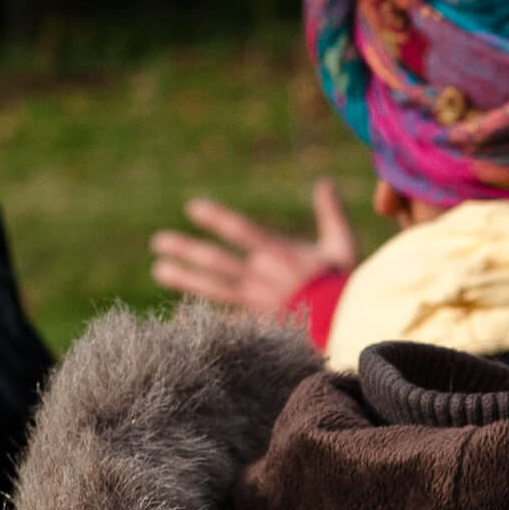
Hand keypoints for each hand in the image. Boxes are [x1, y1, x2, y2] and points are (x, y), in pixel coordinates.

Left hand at [150, 182, 358, 318]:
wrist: (350, 328)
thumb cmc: (345, 286)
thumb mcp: (342, 246)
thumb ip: (330, 213)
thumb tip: (326, 181)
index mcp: (281, 255)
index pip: (242, 231)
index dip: (217, 218)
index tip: (192, 208)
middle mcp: (263, 278)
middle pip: (217, 262)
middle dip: (187, 250)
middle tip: (158, 242)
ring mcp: (258, 303)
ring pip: (213, 289)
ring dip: (184, 279)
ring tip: (159, 270)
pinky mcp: (258, 325)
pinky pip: (223, 322)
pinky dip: (199, 319)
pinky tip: (176, 317)